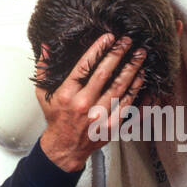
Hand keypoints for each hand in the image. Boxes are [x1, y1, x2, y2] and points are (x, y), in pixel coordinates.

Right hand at [35, 33, 146, 172]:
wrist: (65, 148)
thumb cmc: (57, 119)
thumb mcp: (43, 93)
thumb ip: (43, 69)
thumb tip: (46, 47)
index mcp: (67, 95)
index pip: (84, 67)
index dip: (98, 50)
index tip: (109, 38)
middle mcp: (83, 105)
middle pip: (104, 75)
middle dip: (118, 55)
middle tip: (128, 42)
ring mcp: (99, 117)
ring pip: (119, 90)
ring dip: (132, 71)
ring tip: (140, 57)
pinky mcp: (111, 127)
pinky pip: (128, 108)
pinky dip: (138, 93)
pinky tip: (142, 81)